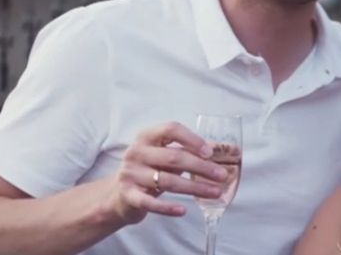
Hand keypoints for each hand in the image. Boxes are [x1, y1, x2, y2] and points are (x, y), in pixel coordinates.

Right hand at [105, 122, 230, 224]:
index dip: (192, 139)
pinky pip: (150, 203)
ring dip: (195, 187)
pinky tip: (183, 210)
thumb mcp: (163, 155)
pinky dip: (167, 207)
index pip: (171, 129)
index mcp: (147, 136)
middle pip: (174, 157)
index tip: (209, 152)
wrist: (118, 194)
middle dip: (201, 167)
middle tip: (221, 176)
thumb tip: (218, 150)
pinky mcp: (128, 195)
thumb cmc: (149, 169)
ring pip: (168, 180)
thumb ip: (186, 151)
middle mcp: (136, 152)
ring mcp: (130, 174)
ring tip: (215, 192)